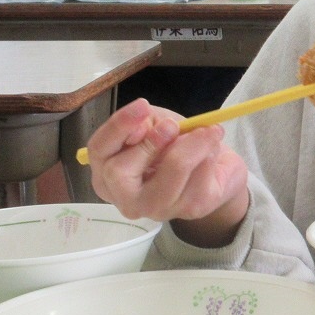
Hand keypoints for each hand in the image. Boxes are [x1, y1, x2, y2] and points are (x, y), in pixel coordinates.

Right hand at [85, 98, 249, 246]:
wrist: (216, 165)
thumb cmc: (174, 141)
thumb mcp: (155, 122)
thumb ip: (143, 123)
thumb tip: (139, 129)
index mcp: (108, 172)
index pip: (99, 150)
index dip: (118, 126)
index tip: (143, 105)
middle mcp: (126, 197)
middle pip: (118, 172)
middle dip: (149, 142)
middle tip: (173, 125)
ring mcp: (157, 209)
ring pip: (170, 175)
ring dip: (192, 144)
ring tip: (206, 131)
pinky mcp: (190, 210)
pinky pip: (200, 176)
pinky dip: (209, 153)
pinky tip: (211, 150)